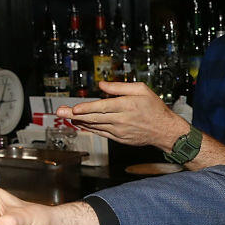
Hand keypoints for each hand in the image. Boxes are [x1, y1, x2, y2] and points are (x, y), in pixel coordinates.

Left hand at [55, 81, 187, 151]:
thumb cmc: (154, 108)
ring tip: (66, 117)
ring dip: (79, 122)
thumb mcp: (142, 90)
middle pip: (94, 117)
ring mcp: (119, 131)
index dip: (87, 108)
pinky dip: (90, 128)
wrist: (164, 131)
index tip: (75, 109)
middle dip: (75, 115)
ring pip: (95, 126)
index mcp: (127, 106)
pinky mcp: (119, 138)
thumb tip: (102, 86)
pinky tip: (81, 124)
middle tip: (60, 112)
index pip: (103, 107)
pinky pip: (101, 133)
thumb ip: (120, 87)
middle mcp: (122, 119)